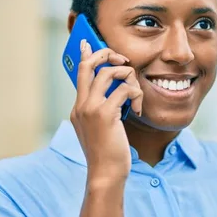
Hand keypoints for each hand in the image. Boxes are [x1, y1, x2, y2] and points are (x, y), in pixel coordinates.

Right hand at [70, 40, 143, 183]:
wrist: (106, 173)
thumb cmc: (108, 153)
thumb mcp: (101, 129)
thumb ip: (103, 110)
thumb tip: (118, 93)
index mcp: (78, 108)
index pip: (79, 74)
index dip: (84, 55)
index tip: (86, 43)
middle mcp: (81, 105)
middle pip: (89, 65)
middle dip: (107, 54)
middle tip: (123, 60)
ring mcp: (90, 109)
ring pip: (109, 73)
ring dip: (128, 78)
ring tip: (135, 96)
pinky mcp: (104, 114)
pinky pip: (124, 90)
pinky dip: (136, 95)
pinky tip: (137, 110)